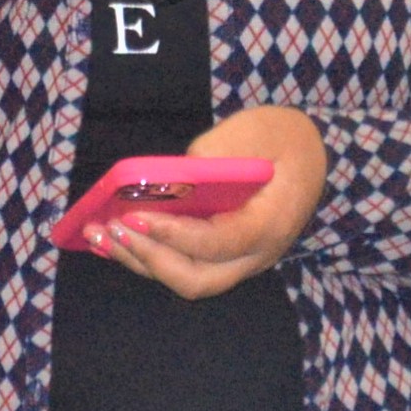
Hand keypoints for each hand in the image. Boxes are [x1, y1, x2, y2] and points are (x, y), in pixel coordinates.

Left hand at [99, 106, 328, 300]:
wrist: (312, 155)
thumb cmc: (282, 139)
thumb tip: (165, 180)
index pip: (217, 243)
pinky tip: (113, 240)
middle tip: (112, 228)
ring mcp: (240, 262)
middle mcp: (256, 255)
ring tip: (98, 233)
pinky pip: (183, 267)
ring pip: (186, 279)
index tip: (132, 216)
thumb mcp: (252, 131)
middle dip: (149, 257)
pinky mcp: (222, 258)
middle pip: (198, 278)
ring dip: (139, 260)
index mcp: (269, 224)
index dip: (172, 235)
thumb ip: (212, 155)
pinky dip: (147, 256)